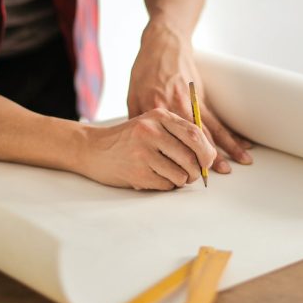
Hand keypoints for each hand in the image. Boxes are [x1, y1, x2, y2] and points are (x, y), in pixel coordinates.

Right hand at [77, 108, 215, 189]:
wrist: (93, 148)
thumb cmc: (129, 139)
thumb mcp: (152, 124)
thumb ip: (178, 133)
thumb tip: (210, 156)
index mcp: (159, 116)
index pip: (195, 134)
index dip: (207, 151)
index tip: (208, 161)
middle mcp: (151, 131)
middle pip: (191, 156)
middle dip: (197, 171)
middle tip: (193, 174)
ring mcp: (142, 152)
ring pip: (181, 174)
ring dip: (181, 180)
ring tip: (170, 175)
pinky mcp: (137, 172)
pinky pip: (166, 185)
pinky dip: (167, 185)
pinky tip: (155, 178)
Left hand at [127, 21, 252, 173]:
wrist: (164, 43)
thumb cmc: (145, 70)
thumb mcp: (132, 95)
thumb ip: (137, 120)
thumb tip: (139, 145)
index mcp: (155, 110)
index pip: (167, 141)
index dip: (175, 158)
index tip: (181, 175)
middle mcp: (175, 107)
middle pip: (192, 138)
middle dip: (204, 158)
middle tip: (213, 176)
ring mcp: (191, 102)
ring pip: (210, 130)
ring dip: (226, 148)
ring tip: (238, 164)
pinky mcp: (201, 97)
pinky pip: (218, 119)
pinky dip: (230, 133)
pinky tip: (242, 144)